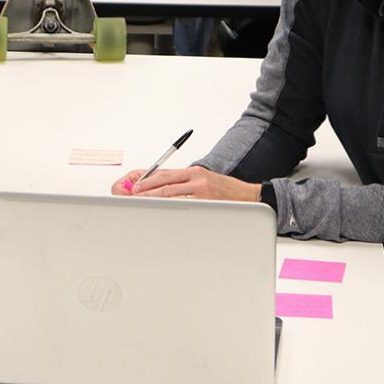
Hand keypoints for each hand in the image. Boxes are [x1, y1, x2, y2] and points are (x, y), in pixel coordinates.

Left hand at [111, 166, 260, 201]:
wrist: (251, 198)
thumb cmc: (227, 192)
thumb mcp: (206, 181)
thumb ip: (186, 183)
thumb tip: (164, 188)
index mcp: (195, 172)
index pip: (165, 173)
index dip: (148, 178)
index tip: (136, 184)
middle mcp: (197, 178)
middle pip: (164, 183)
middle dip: (146, 189)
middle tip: (133, 194)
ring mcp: (202, 191)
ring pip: (171, 195)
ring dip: (153, 199)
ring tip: (140, 203)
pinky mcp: (207, 203)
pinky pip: (183, 206)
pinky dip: (169, 208)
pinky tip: (160, 212)